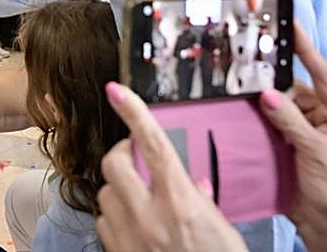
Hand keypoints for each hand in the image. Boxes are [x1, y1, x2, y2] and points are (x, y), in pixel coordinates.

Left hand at [96, 82, 246, 251]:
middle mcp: (150, 216)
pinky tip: (133, 222)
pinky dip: (114, 215)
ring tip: (140, 197)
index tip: (118, 90)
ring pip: (105, 192)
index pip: (152, 144)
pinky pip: (103, 222)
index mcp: (182, 203)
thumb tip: (191, 178)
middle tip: (135, 157)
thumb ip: (203, 199)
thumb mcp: (224, 231)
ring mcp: (129, 237)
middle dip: (121, 154)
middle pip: (114, 162)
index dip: (134, 111)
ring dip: (118, 188)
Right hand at [258, 22, 326, 251]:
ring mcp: (312, 132)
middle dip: (274, 79)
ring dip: (265, 99)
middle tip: (249, 61)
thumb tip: (266, 93)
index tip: (289, 23)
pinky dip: (261, 116)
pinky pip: (275, 121)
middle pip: (298, 88)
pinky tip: (244, 109)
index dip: (305, 48)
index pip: (323, 74)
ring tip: (241, 85)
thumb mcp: (315, 152)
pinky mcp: (294, 144)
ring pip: (283, 104)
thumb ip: (290, 120)